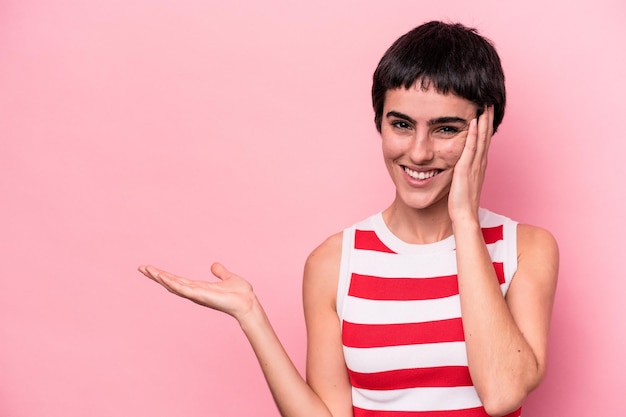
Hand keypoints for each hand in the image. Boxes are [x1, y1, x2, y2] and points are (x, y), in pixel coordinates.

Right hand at [138, 263, 256, 321]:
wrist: (248, 302)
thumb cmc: (240, 293)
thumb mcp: (228, 277)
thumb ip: (220, 272)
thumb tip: (214, 265)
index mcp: (198, 287)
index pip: (177, 280)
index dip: (164, 275)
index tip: (151, 268)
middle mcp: (194, 292)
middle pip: (170, 283)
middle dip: (155, 276)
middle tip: (141, 268)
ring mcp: (196, 294)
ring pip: (173, 285)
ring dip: (159, 277)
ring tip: (146, 269)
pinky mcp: (200, 295)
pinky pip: (183, 288)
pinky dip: (172, 282)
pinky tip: (162, 276)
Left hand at [448, 106, 493, 223]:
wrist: (464, 216)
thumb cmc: (462, 203)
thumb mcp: (464, 183)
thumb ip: (464, 172)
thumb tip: (460, 167)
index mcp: (479, 166)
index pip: (483, 142)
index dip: (486, 127)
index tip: (486, 112)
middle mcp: (480, 163)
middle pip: (486, 137)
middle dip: (487, 119)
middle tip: (489, 103)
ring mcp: (474, 165)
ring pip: (481, 139)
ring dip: (483, 122)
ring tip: (484, 106)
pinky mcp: (466, 169)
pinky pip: (470, 148)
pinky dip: (473, 134)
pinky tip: (473, 122)